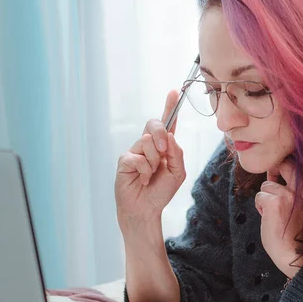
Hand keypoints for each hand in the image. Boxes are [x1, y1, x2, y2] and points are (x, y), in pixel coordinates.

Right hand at [115, 90, 185, 224]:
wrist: (146, 210)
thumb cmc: (161, 191)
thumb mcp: (177, 173)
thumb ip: (177, 154)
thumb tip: (169, 137)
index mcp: (163, 146)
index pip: (167, 123)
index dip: (170, 107)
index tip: (174, 91)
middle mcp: (148, 145)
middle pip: (153, 124)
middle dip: (161, 135)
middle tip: (164, 152)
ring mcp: (135, 151)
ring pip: (147, 142)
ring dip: (154, 161)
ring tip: (152, 175)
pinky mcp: (124, 160)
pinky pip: (138, 157)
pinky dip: (145, 171)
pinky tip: (143, 181)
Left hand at [254, 159, 302, 278]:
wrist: (300, 258)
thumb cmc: (300, 236)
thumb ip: (295, 192)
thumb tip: (277, 177)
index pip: (297, 164)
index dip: (284, 167)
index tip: (278, 175)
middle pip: (284, 164)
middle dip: (274, 170)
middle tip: (272, 185)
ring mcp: (288, 195)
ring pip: (266, 186)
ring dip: (265, 199)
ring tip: (274, 215)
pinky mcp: (274, 203)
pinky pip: (259, 197)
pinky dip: (261, 208)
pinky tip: (269, 220)